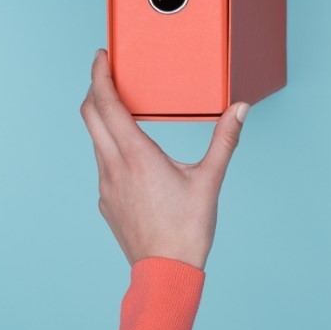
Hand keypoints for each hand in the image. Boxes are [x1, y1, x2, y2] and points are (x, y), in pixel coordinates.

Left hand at [79, 50, 248, 269]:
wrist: (165, 272)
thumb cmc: (188, 229)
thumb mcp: (210, 180)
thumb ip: (225, 140)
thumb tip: (240, 108)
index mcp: (136, 155)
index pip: (107, 104)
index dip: (100, 76)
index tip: (101, 57)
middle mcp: (113, 166)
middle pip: (90, 116)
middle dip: (95, 89)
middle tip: (106, 72)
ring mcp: (106, 185)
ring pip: (95, 140)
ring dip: (102, 118)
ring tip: (121, 107)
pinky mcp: (106, 201)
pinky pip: (103, 163)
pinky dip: (110, 146)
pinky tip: (131, 152)